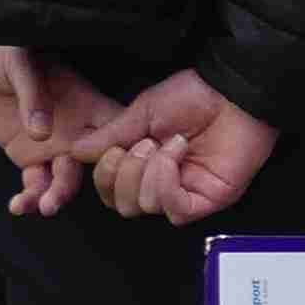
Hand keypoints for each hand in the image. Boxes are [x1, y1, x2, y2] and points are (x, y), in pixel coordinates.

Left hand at [0, 43, 127, 215]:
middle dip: (89, 183)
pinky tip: (18, 206)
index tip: (122, 168)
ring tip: (44, 207)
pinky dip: (29, 198)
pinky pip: (34, 183)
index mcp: (86, 103)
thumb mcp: (20, 63)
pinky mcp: (26, 156)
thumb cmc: (1, 50)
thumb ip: (33, 96)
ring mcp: (52, 146)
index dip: (125, 149)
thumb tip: (41, 134)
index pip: (117, 129)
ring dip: (57, 195)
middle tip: (76, 190)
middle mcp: (76, 129)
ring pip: (66, 178)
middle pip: (96, 162)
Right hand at [77, 70, 278, 225]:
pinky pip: (174, 211)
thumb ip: (110, 136)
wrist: (228, 93)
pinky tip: (174, 156)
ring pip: (145, 207)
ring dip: (147, 171)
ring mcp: (184, 193)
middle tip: (143, 144)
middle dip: (122, 174)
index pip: (109, 191)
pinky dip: (165, 183)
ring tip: (165, 144)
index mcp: (141, 164)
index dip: (104, 175)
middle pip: (123, 205)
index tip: (115, 147)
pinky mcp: (207, 199)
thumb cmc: (192, 97)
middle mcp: (160, 183)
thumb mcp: (140, 113)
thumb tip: (75, 152)